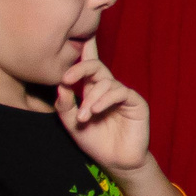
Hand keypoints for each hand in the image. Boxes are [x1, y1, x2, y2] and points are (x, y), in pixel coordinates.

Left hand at [55, 42, 150, 173]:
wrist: (116, 162)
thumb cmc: (95, 142)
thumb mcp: (72, 124)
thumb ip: (65, 106)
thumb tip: (60, 86)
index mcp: (92, 90)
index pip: (89, 65)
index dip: (86, 47)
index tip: (80, 33)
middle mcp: (107, 88)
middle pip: (95, 66)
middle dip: (80, 68)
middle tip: (65, 78)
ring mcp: (122, 94)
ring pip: (105, 82)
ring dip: (90, 98)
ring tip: (83, 116)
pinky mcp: (135, 102)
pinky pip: (120, 93)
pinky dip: (105, 100)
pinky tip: (95, 110)